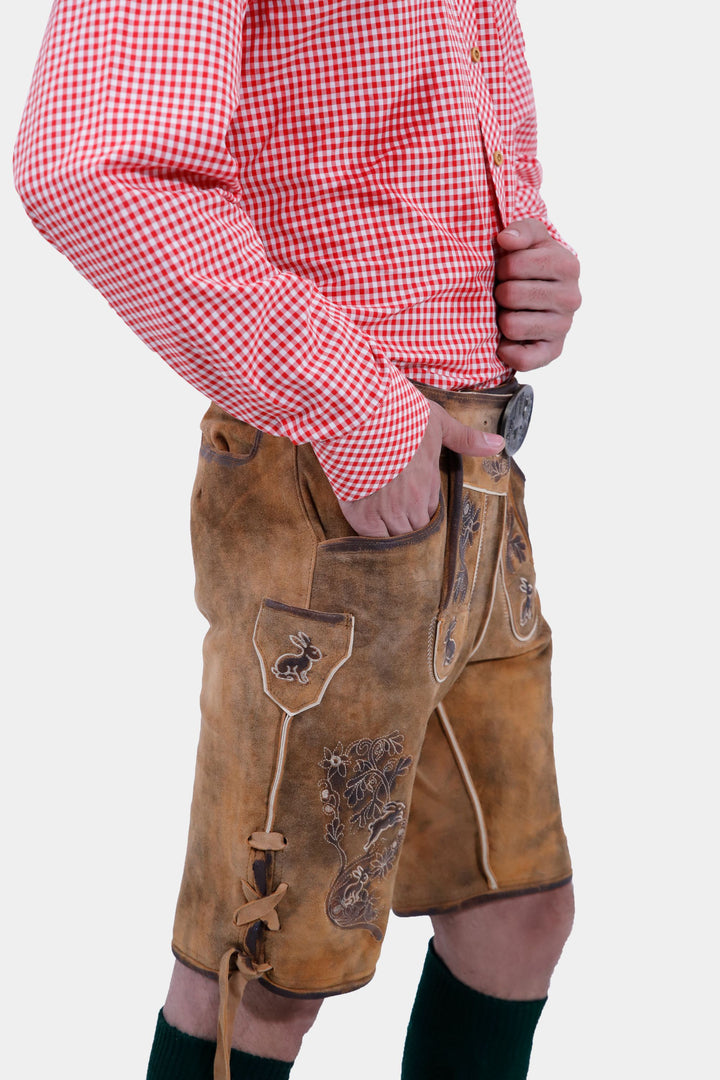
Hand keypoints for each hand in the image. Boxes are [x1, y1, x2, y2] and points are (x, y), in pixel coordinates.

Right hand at [338, 400, 503, 536]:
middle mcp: (411, 503)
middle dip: (411, 527)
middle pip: (417, 530)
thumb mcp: (438, 422)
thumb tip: (500, 444)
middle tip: (399, 518)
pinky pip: (373, 539)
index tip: (414, 503)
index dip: (423, 510)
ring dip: (393, 534)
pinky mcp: (362, 515)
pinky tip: (370, 530)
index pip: (432, 512)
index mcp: (429, 484)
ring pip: (397, 538)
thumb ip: (465, 438)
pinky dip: (373, 538)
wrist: (362, 418)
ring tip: (385, 527)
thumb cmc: (398, 416)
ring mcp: (387, 511)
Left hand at [495, 218, 580, 369]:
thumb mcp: (531, 238)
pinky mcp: (553, 352)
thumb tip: (506, 240)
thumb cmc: (531, 263)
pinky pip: (522, 359)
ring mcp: (564, 327)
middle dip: (500, 293)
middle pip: (510, 295)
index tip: (508, 269)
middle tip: (508, 293)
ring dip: (501, 319)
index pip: (514, 265)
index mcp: (567, 265)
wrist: (543, 294)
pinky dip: (507, 351)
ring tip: (511, 311)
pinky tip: (508, 339)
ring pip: (511, 326)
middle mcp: (572, 297)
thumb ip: (521, 230)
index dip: (502, 266)